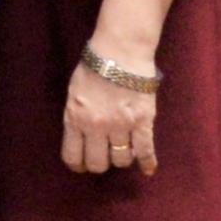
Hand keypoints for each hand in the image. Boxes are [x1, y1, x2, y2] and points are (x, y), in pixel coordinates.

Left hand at [59, 53, 157, 176]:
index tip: (83, 165)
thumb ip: (75, 117)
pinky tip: (148, 170)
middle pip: (98, 164)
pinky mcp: (142, 122)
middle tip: (104, 156)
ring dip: (122, 158)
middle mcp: (95, 126)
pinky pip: (145, 151)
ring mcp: (120, 126)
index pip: (72, 156)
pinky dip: (147, 163)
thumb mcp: (73, 93)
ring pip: (121, 160)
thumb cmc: (94, 68)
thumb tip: (79, 137)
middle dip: (101, 163)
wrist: (119, 51)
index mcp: (74, 118)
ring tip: (123, 150)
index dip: (78, 165)